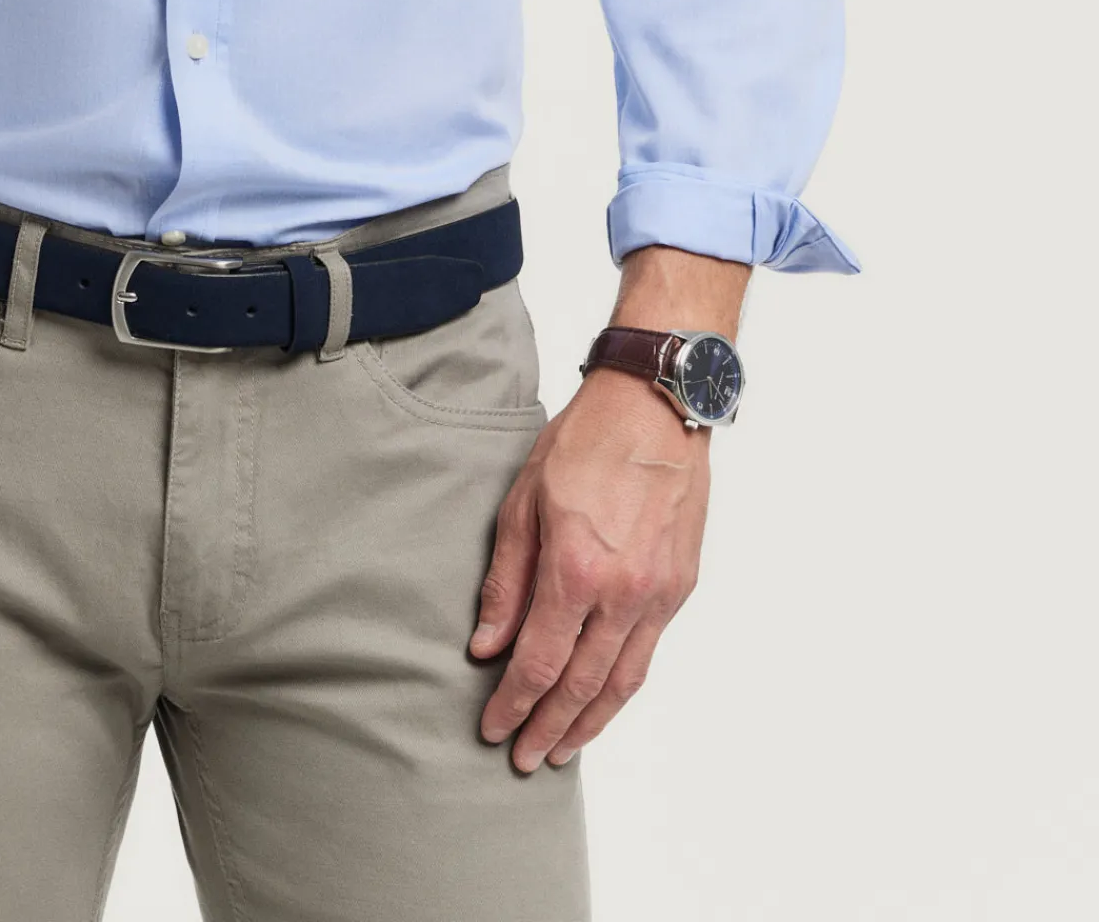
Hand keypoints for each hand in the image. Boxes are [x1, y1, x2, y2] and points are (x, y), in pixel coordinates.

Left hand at [468, 365, 708, 770]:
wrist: (655, 408)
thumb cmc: (584, 442)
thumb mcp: (523, 500)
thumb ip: (506, 580)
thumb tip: (486, 646)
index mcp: (576, 569)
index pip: (538, 662)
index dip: (512, 703)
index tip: (492, 727)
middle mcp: (623, 593)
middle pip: (580, 685)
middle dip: (548, 728)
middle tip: (522, 759)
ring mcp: (658, 594)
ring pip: (622, 682)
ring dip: (589, 723)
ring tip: (561, 749)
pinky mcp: (680, 588)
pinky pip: (648, 654)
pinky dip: (622, 687)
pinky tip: (601, 699)